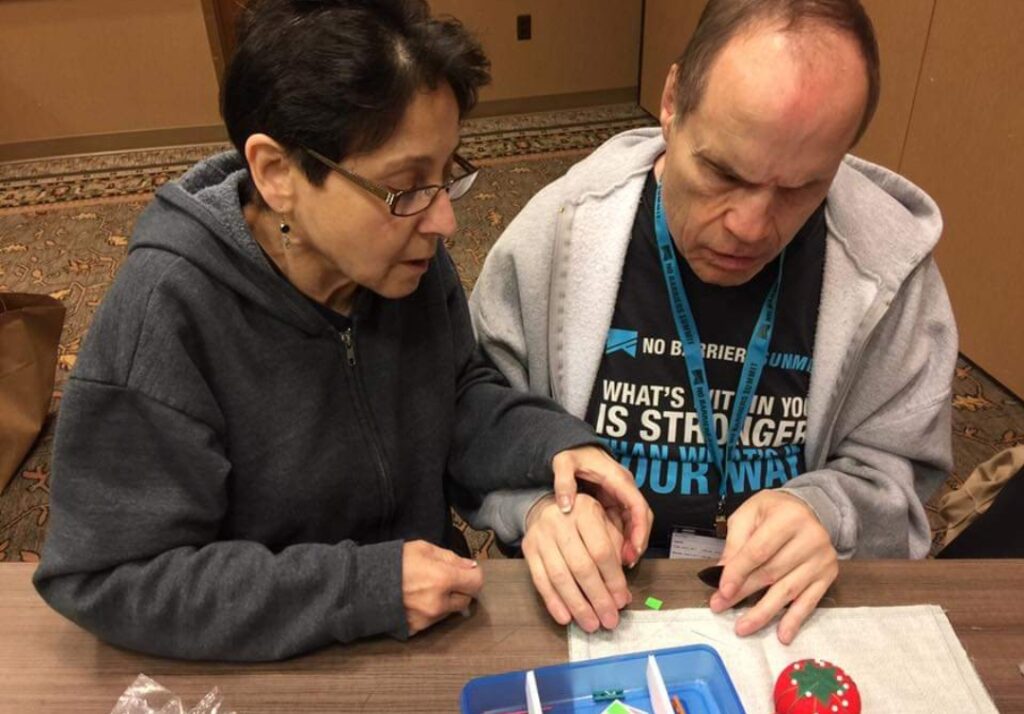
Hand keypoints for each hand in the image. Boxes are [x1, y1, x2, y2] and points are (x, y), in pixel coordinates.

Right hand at [402, 540, 483, 635]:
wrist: (363, 585)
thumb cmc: (394, 562)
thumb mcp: (424, 549)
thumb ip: (451, 558)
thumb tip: (470, 566)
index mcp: (443, 579)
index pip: (476, 582)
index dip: (473, 575)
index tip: (467, 571)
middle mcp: (439, 603)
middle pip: (466, 600)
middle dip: (461, 589)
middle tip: (447, 579)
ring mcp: (428, 619)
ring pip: (450, 612)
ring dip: (446, 601)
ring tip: (427, 588)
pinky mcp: (417, 629)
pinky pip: (434, 620)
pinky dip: (431, 611)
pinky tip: (417, 600)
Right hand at [522, 493, 630, 631]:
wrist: (546, 509)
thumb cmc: (584, 522)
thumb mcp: (605, 525)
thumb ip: (617, 555)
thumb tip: (622, 595)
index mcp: (585, 510)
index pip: (601, 551)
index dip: (613, 580)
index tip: (622, 601)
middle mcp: (560, 520)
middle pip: (581, 566)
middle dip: (598, 597)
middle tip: (609, 620)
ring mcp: (541, 535)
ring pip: (560, 576)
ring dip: (577, 605)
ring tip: (591, 624)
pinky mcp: (527, 548)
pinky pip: (540, 581)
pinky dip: (553, 602)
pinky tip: (566, 618)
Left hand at [551, 446, 652, 566]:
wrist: (573, 445)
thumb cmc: (572, 453)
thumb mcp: (564, 462)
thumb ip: (563, 481)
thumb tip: (565, 506)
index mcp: (617, 479)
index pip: (637, 505)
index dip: (639, 528)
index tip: (635, 547)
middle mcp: (624, 488)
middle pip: (642, 518)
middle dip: (638, 540)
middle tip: (628, 562)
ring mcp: (620, 496)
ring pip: (634, 523)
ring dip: (631, 542)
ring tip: (621, 564)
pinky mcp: (614, 503)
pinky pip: (623, 523)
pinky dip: (621, 538)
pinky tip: (612, 554)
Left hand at [710, 490, 837, 643]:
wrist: (807, 509)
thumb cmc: (772, 512)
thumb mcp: (748, 515)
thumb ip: (735, 543)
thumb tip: (721, 574)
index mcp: (788, 518)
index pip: (759, 551)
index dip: (738, 573)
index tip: (721, 592)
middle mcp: (811, 538)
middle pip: (772, 573)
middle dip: (744, 593)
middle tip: (721, 608)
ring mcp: (822, 559)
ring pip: (788, 591)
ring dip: (764, 613)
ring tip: (743, 627)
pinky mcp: (828, 575)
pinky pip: (809, 602)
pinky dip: (794, 620)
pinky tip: (782, 635)